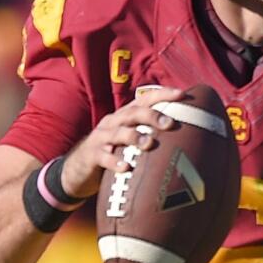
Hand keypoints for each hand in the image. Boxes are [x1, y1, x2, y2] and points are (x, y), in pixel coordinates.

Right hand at [60, 87, 183, 197]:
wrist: (76, 168)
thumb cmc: (113, 152)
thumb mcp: (129, 140)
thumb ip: (150, 135)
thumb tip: (186, 137)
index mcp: (125, 116)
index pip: (145, 99)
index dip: (163, 94)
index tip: (183, 94)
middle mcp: (113, 122)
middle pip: (133, 113)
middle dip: (152, 116)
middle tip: (170, 123)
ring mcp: (101, 138)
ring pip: (118, 133)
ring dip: (134, 137)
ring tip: (149, 144)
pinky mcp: (92, 155)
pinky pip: (103, 157)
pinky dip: (114, 162)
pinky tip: (126, 168)